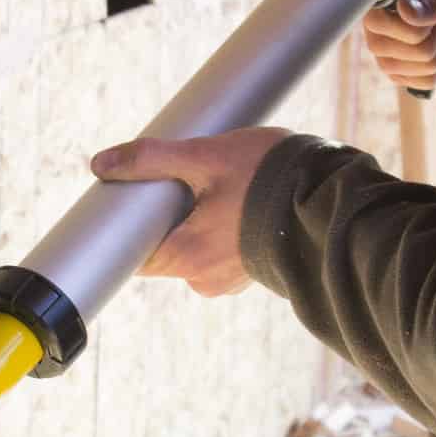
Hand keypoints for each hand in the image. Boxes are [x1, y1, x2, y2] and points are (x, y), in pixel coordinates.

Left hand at [88, 126, 290, 297]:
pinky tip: (238, 201)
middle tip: (185, 180)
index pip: (136, 254)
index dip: (129, 227)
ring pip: (195, 248)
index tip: (132, 202)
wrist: (332, 197)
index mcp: (187, 257)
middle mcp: (204, 279)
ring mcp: (230, 279)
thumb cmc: (270, 178)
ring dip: (198, 220)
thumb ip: (152, 159)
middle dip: (168, 216)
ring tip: (220, 187)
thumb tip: (102, 164)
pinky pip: (221, 250)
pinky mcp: (253, 270)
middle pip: (166, 248)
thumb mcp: (206, 157)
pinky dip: (223, 228)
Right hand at [363, 0, 435, 93]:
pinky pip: (412, 82)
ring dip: (433, 59)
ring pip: (395, 70)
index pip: (375, 21)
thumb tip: (403, 10)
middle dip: (427, 45)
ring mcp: (386, 41)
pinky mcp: (400, 62)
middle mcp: (378, 15)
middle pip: (383, 50)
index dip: (411, 29)